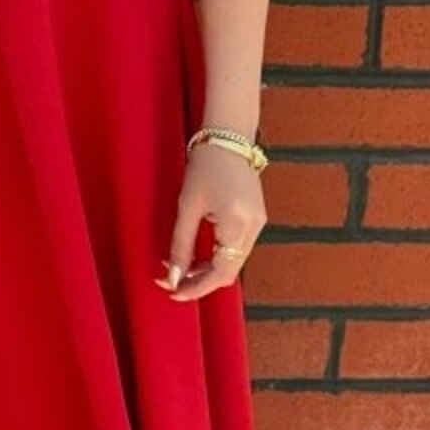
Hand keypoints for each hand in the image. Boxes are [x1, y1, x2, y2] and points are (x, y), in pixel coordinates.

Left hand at [154, 141, 265, 300]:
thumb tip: (173, 276)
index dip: (196, 288)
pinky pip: (238, 249)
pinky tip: (198, 256)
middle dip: (200, 282)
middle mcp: (254, 227)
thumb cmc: (205, 166)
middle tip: (170, 282)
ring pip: (234, 262)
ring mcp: (259, 223)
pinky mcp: (256, 218)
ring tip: (180, 269)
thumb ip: (181, 245)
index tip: (173, 292)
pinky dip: (218, 257)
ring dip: (208, 270)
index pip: (220, 272)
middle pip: (229, 271)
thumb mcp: (187, 207)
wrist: (228, 137)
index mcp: (237, 223)